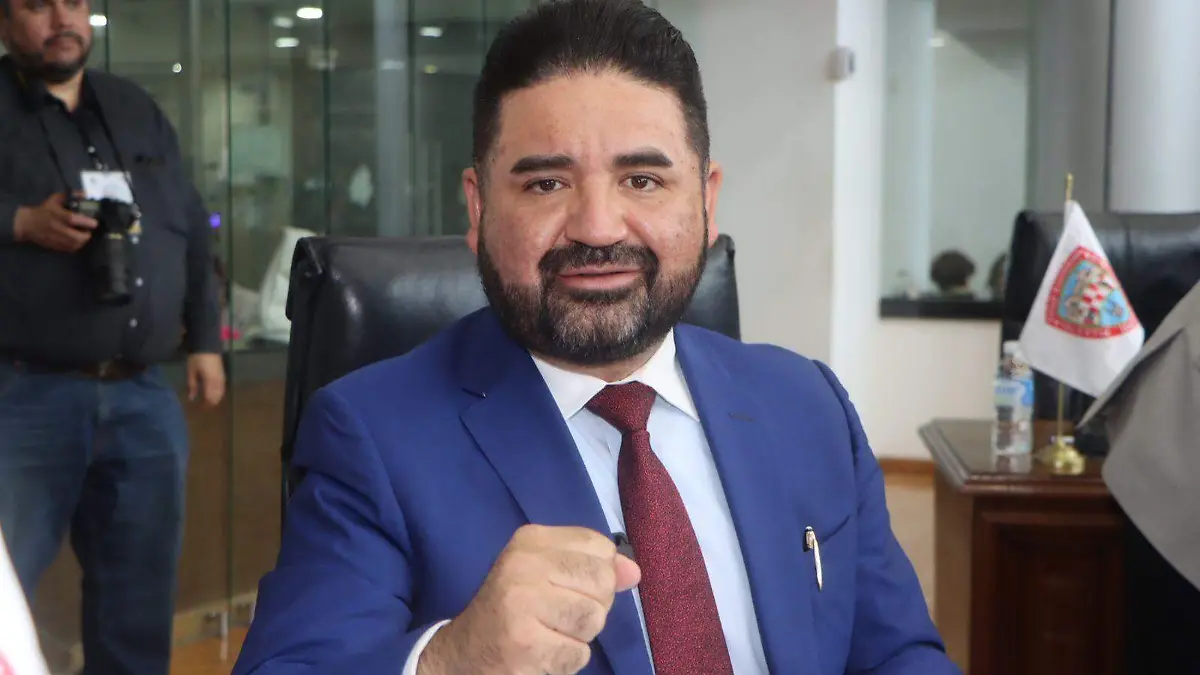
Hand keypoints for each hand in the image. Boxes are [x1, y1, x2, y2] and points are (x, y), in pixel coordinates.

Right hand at [13, 193, 97, 252]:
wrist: (27, 224)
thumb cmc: (43, 211)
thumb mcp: (55, 200)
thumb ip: (71, 196)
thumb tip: (84, 194)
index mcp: (60, 216)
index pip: (76, 220)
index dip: (88, 222)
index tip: (94, 223)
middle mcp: (60, 229)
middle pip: (79, 237)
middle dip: (87, 235)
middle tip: (88, 231)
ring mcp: (57, 239)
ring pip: (76, 245)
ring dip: (82, 241)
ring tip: (83, 236)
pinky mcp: (55, 246)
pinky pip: (70, 249)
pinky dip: (76, 245)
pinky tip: (75, 240)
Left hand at [186, 353, 225, 406]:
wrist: (207, 346)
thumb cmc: (197, 359)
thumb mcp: (191, 372)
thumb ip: (192, 386)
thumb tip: (191, 398)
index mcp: (210, 382)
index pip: (210, 398)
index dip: (205, 405)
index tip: (200, 409)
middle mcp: (218, 382)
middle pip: (217, 397)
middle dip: (211, 403)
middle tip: (204, 406)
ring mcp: (222, 378)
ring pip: (221, 393)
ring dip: (215, 398)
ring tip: (208, 401)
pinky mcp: (223, 375)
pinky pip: (222, 388)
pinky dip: (218, 393)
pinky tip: (213, 393)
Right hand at [418, 525, 640, 674]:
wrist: (465, 651)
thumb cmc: (512, 607)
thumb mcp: (547, 573)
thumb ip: (592, 567)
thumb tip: (633, 572)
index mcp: (531, 540)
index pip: (600, 547)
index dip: (597, 574)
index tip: (568, 587)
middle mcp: (524, 564)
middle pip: (602, 582)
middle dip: (592, 607)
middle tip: (559, 615)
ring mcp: (522, 603)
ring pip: (593, 619)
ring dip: (578, 637)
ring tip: (549, 634)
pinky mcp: (525, 642)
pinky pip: (578, 654)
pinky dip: (566, 661)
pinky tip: (541, 652)